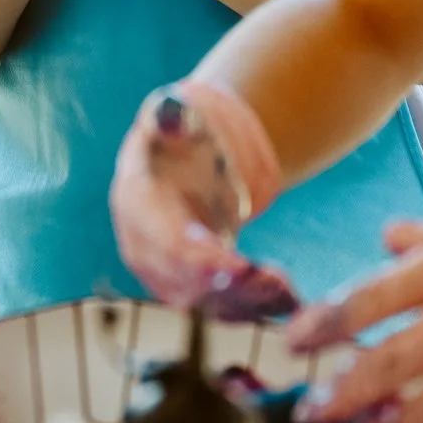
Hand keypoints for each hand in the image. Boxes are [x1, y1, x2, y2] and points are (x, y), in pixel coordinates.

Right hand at [110, 80, 298, 319]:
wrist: (185, 154)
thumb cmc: (181, 129)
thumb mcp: (174, 114)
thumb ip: (170, 116)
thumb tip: (170, 114)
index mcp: (135, 201)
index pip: (163, 242)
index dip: (199, 259)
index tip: (238, 266)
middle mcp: (143, 245)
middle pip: (183, 282)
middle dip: (230, 288)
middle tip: (273, 283)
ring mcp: (165, 270)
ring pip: (204, 303)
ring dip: (247, 301)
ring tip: (287, 292)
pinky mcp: (191, 284)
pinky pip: (221, 306)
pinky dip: (254, 307)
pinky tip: (287, 301)